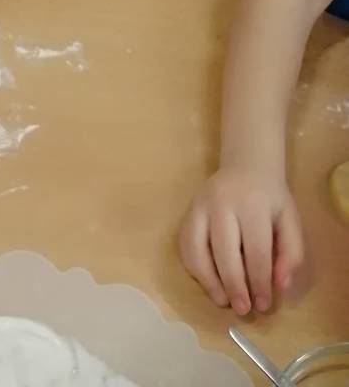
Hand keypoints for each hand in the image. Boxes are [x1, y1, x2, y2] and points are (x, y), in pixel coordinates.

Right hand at [179, 167, 303, 314]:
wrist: (246, 166)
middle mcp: (220, 203)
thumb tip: (279, 286)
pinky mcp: (187, 211)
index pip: (255, 251)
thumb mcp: (290, 221)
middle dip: (233, 286)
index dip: (260, 282)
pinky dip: (193, 268)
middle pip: (223, 252)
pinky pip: (184, 244)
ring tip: (222, 300)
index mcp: (251, 204)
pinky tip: (207, 282)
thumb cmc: (270, 199)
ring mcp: (199, 206)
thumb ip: (291, 254)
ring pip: (195, 249)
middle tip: (243, 309)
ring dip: (207, 280)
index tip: (264, 304)